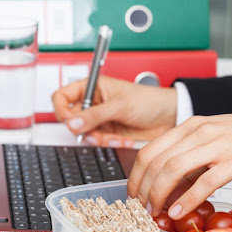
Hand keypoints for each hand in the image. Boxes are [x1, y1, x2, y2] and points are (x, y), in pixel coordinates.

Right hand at [52, 76, 176, 146]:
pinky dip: (110, 143)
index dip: (62, 110)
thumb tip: (73, 123)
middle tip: (94, 132)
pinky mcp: (109, 133)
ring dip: (99, 139)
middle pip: (71, 119)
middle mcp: (94, 103)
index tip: (71, 120)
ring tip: (114, 137)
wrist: (169, 117)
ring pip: (85, 134)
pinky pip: (100, 142)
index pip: (62, 97)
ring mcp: (101, 120)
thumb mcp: (120, 106)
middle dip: (83, 128)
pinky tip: (123, 139)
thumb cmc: (149, 101)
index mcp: (93, 88)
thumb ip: (95, 115)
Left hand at [127, 111, 231, 217]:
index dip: (136, 177)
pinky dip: (187, 200)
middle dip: (142, 189)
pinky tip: (178, 212)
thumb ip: (192, 156)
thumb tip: (170, 184)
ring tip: (155, 213)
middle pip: (156, 161)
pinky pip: (204, 182)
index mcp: (192, 126)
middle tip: (140, 209)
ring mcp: (218, 145)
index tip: (134, 196)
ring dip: (158, 195)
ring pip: (173, 170)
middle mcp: (200, 132)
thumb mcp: (216, 140)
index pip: (150, 150)